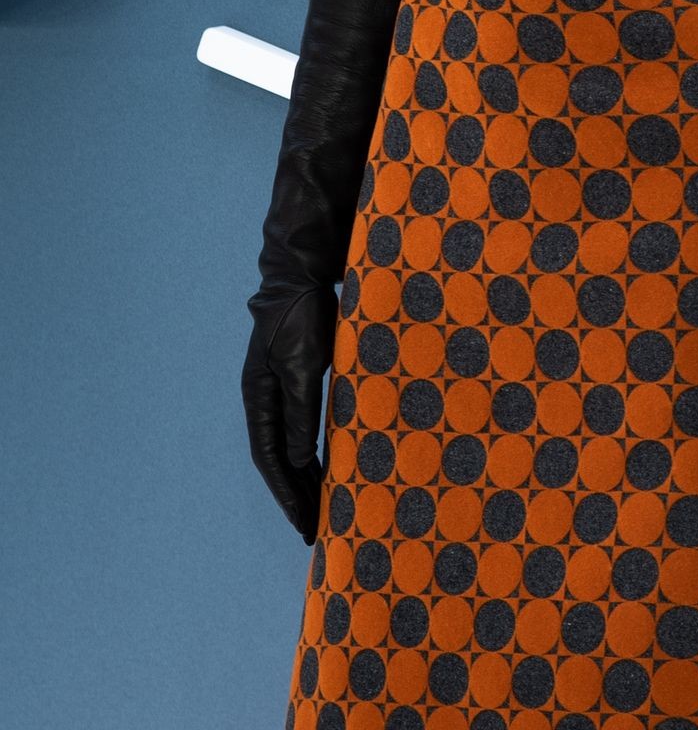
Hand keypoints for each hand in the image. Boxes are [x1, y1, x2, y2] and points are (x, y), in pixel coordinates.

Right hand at [241, 286, 337, 544]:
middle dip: (296, 495)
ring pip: (292, 444)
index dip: (287, 494)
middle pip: (279, 458)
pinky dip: (315, 450)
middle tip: (315, 531)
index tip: (305, 524)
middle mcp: (265, 399)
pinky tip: (329, 465)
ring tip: (323, 508)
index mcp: (259, 399)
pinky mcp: (300, 378)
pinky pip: (305, 426)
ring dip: (306, 476)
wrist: (302, 274)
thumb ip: (300, 414)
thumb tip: (299, 460)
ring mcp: (281, 389)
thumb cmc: (301, 317)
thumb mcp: (303, 368)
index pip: (270, 459)